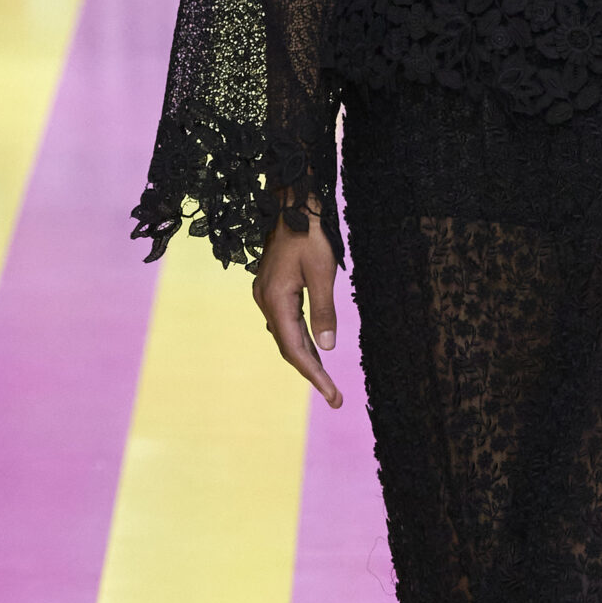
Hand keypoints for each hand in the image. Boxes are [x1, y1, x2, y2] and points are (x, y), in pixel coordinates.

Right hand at [252, 214, 342, 407]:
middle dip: (312, 372)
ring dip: (306, 357)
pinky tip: (314, 347)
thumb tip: (327, 347)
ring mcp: (266, 295)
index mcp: (276, 300)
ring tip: (327, 381)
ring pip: (286, 336)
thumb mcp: (322, 273)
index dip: (315, 375)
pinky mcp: (272, 289)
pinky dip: (301, 339)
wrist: (291, 205)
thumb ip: (324, 310)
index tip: (333, 395)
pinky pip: (286, 322)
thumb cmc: (309, 235)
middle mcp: (265, 301)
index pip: (295, 349)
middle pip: (288, 347)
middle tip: (335, 397)